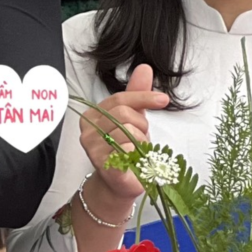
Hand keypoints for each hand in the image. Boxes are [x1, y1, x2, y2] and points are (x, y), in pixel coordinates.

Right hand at [77, 64, 166, 205]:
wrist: (121, 183)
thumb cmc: (126, 150)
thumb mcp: (134, 118)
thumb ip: (137, 93)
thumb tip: (143, 68)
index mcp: (93, 115)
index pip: (119, 99)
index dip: (143, 97)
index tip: (163, 100)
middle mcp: (88, 130)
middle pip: (123, 114)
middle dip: (141, 125)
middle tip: (142, 138)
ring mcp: (93, 148)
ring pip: (127, 131)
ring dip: (141, 142)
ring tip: (138, 151)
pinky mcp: (102, 165)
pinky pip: (126, 150)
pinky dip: (136, 153)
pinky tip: (134, 159)